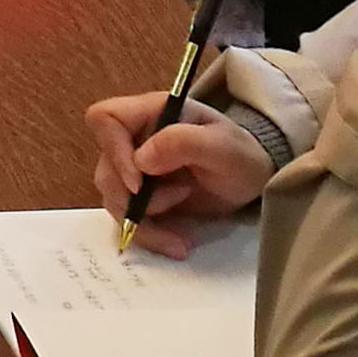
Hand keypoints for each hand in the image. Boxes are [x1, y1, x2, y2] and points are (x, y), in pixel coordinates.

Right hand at [85, 93, 270, 257]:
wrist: (251, 179)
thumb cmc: (240, 154)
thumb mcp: (222, 145)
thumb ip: (183, 143)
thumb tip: (141, 160)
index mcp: (150, 113)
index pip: (105, 119)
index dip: (113, 150)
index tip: (138, 182)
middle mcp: (135, 139)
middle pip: (106, 168)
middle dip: (136, 198)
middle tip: (180, 199)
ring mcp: (135, 169)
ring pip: (113, 198)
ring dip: (144, 222)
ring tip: (183, 229)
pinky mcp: (141, 197)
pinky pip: (128, 219)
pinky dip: (150, 235)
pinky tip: (177, 243)